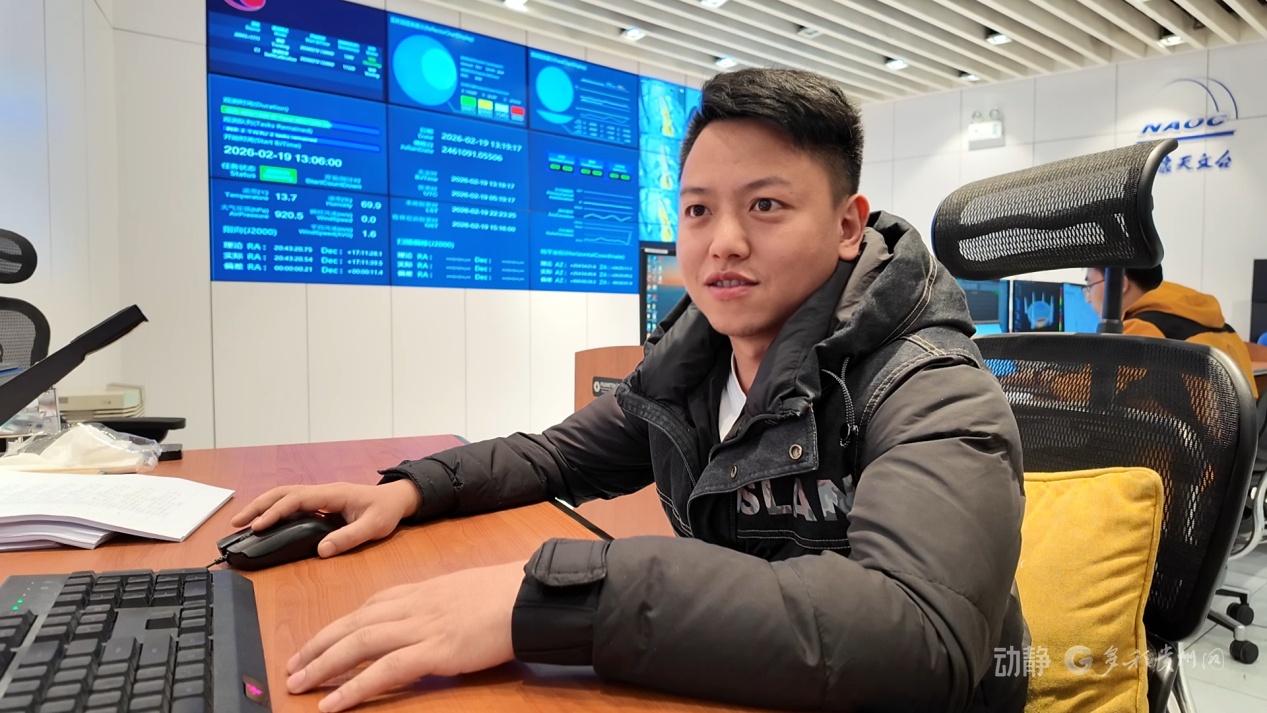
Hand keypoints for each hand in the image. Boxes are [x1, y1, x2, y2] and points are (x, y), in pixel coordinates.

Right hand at [228, 481, 421, 557]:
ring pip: (285, 495)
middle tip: (236, 523)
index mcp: (333, 494)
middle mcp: (323, 491)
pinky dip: (275, 509)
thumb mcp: (374, 527)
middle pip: (283, 493)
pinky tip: (265, 522)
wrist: (397, 498)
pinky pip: (292, 502)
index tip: (258, 526)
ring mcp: (321, 495)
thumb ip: (349, 538)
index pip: (296, 500)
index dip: (275, 512)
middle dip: (258, 506)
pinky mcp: (321, 502)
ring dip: (263, 506)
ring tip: (243, 522)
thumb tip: (322, 550)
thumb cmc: (386, 511)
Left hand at [284, 560, 526, 711]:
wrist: (528, 594)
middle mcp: (413, 606)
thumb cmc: (506, 594)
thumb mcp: (464, 590)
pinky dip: (354, 687)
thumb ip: (440, 603)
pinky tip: (333, 704)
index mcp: (421, 591)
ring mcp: (421, 627)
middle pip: (352, 623)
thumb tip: (432, 617)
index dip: (339, 625)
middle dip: (317, 645)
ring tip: (299, 685)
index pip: (369, 605)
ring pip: (358, 643)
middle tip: (293, 666)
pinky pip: (384, 670)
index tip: (320, 640)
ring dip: (323, 665)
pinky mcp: (435, 651)